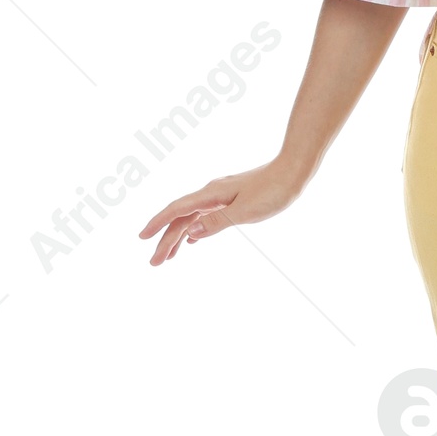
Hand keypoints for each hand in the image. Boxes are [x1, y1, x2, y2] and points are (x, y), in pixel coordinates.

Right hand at [137, 156, 307, 265]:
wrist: (294, 171)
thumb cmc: (274, 190)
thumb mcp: (246, 211)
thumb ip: (217, 222)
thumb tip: (190, 234)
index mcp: (212, 194)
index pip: (177, 210)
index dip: (158, 223)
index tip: (142, 237)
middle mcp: (212, 193)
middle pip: (182, 218)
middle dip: (166, 240)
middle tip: (154, 264)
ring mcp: (221, 196)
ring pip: (193, 218)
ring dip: (179, 238)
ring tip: (169, 257)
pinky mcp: (232, 200)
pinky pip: (206, 216)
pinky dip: (196, 230)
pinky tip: (193, 240)